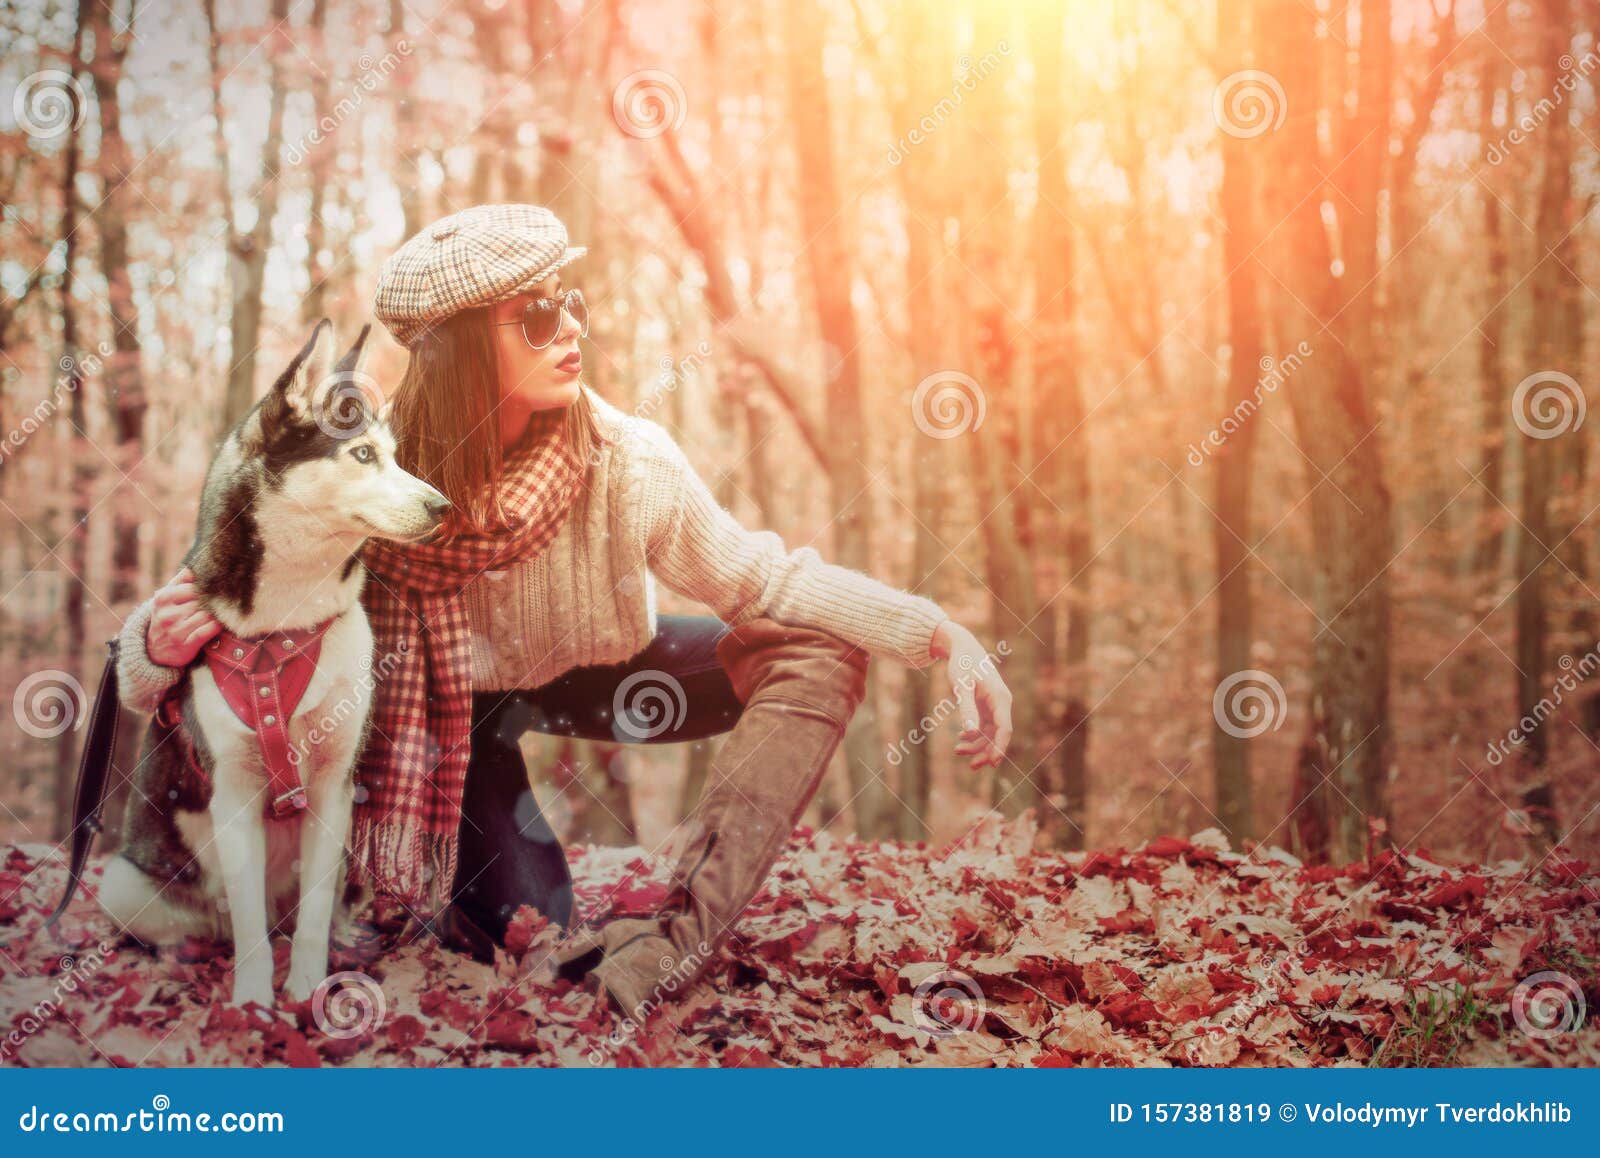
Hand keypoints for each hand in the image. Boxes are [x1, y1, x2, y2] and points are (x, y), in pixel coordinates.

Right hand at [145, 566, 223, 666]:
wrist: (155, 651)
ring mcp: (176, 630)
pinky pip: (208, 631)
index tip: (221, 585)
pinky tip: (222, 623)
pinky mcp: (185, 644)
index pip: (193, 586)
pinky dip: (217, 626)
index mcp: (163, 598)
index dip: (208, 587)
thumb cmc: (167, 617)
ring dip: (217, 614)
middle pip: (201, 600)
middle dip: (214, 600)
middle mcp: (168, 614)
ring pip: (207, 615)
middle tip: (228, 598)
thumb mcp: (167, 598)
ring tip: (223, 612)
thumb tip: (197, 562)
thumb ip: (181, 580)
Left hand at [929, 620, 1012, 769]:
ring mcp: (994, 705)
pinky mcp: (986, 705)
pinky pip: (984, 726)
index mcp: (1000, 698)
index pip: (1005, 728)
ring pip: (990, 733)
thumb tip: (970, 732)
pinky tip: (960, 740)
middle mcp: (1001, 703)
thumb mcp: (962, 687)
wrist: (962, 648)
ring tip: (958, 751)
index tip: (993, 763)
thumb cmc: (962, 664)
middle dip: (986, 751)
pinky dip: (973, 735)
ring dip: (977, 744)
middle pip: (999, 734)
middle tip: (972, 766)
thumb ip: (966, 708)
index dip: (1000, 747)